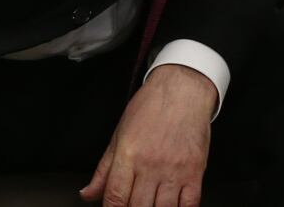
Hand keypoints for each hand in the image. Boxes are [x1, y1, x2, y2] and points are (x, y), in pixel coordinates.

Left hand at [80, 64, 214, 206]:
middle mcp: (151, 164)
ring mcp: (174, 169)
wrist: (183, 88)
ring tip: (153, 204)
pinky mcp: (195, 170)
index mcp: (128, 156)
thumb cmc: (152, 107)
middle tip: (135, 204)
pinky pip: (189, 203)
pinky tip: (174, 206)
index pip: (115, 198)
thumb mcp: (119, 135)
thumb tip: (88, 193)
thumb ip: (104, 169)